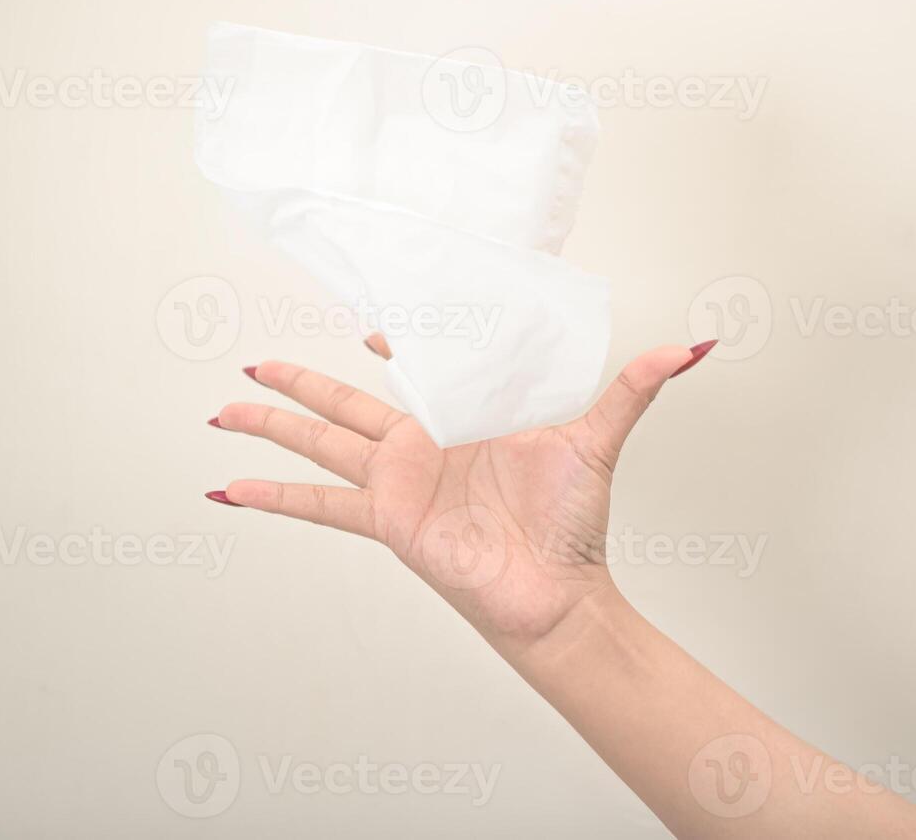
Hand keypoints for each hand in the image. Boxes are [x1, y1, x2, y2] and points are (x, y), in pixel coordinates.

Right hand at [207, 341, 715, 655]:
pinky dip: (275, 496)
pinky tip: (232, 489)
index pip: (418, 368)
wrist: (557, 593)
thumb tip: (691, 345)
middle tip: (254, 362)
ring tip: (224, 408)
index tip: (368, 323)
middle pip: (346, 403)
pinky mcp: (386, 519)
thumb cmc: (575, 523)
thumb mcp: (599, 440)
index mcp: (465, 416)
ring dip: (272, 425)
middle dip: (299, 384)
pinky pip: (321, 504)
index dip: (392, 344)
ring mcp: (398, 482)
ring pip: (322, 441)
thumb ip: (633, 387)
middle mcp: (423, 445)